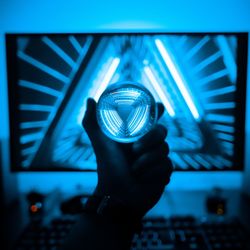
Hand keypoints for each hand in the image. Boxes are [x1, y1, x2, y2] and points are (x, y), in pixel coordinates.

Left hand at [82, 98, 172, 216]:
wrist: (117, 195)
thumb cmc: (108, 167)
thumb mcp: (100, 143)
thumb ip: (92, 121)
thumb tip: (90, 99)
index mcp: (136, 136)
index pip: (151, 118)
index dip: (157, 111)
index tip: (159, 107)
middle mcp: (148, 144)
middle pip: (161, 131)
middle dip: (150, 139)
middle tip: (135, 150)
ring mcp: (157, 158)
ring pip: (165, 150)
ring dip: (147, 161)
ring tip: (134, 169)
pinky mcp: (164, 171)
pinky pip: (167, 166)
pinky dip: (152, 173)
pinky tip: (142, 178)